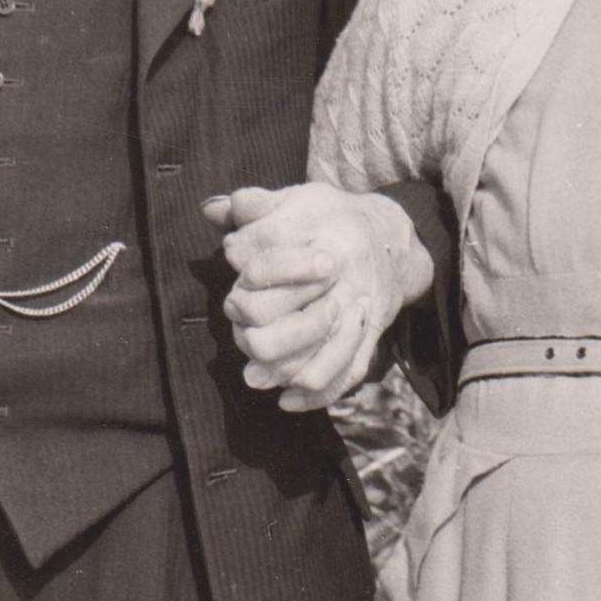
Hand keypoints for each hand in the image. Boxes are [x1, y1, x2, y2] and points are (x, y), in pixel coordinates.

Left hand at [207, 183, 433, 411]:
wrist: (390, 239)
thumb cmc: (330, 220)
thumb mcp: (297, 200)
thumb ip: (254, 205)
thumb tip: (211, 209)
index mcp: (328, 236)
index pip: (275, 253)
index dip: (248, 263)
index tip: (232, 258)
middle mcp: (348, 276)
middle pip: (304, 314)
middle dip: (261, 323)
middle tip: (236, 322)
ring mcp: (361, 308)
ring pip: (327, 349)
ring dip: (286, 368)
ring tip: (254, 376)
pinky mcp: (370, 334)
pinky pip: (349, 370)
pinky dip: (318, 393)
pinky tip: (287, 400)